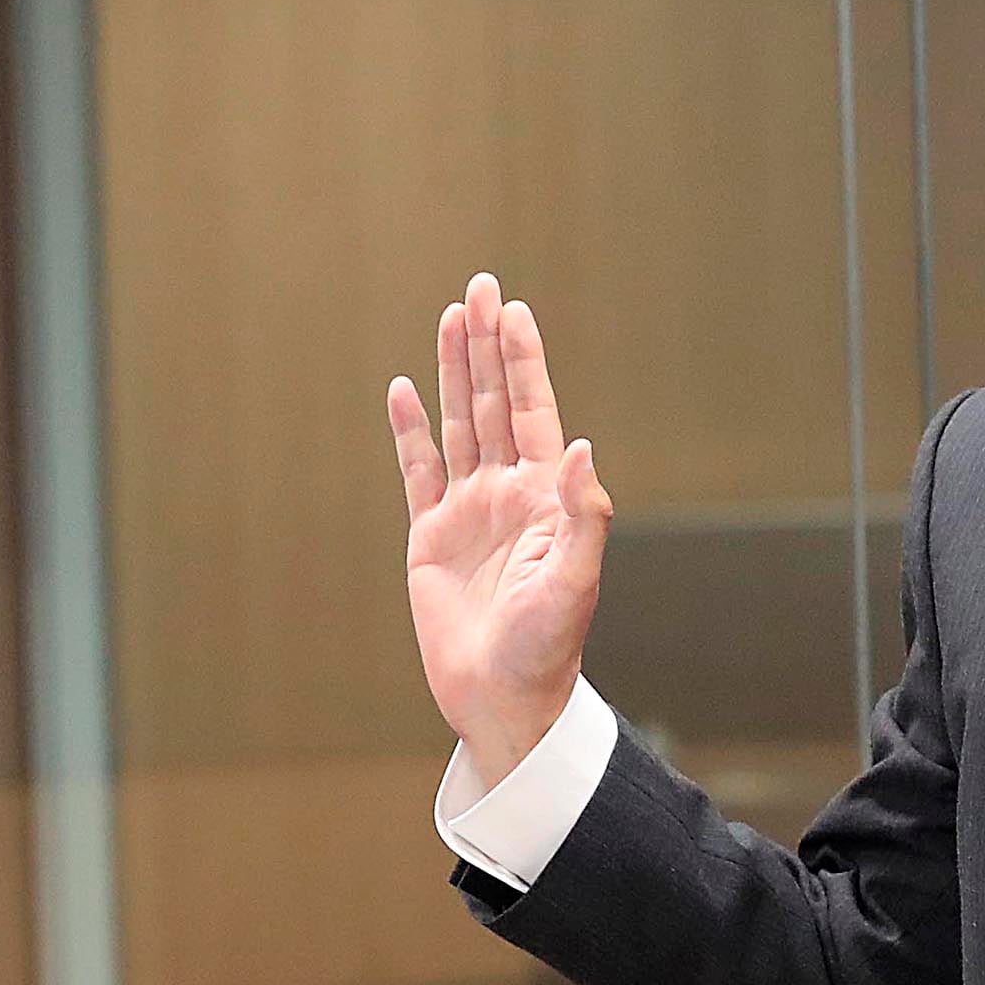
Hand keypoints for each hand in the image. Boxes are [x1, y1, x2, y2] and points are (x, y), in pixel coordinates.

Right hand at [388, 273, 612, 788]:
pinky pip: (417, 471)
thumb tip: (583, 447)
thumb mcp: (574, 581)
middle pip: (494, 402)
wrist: (502, 696)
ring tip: (450, 317)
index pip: (534, 412)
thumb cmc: (547, 645)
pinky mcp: (431, 535)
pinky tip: (401, 390)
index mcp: (547, 497)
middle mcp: (509, 493)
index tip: (513, 311)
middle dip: (487, 346)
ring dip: (452, 372)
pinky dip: (408, 430)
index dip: (523, 361)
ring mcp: (469, 511)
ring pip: (457, 424)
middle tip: (481, 288)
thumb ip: (581, 514)